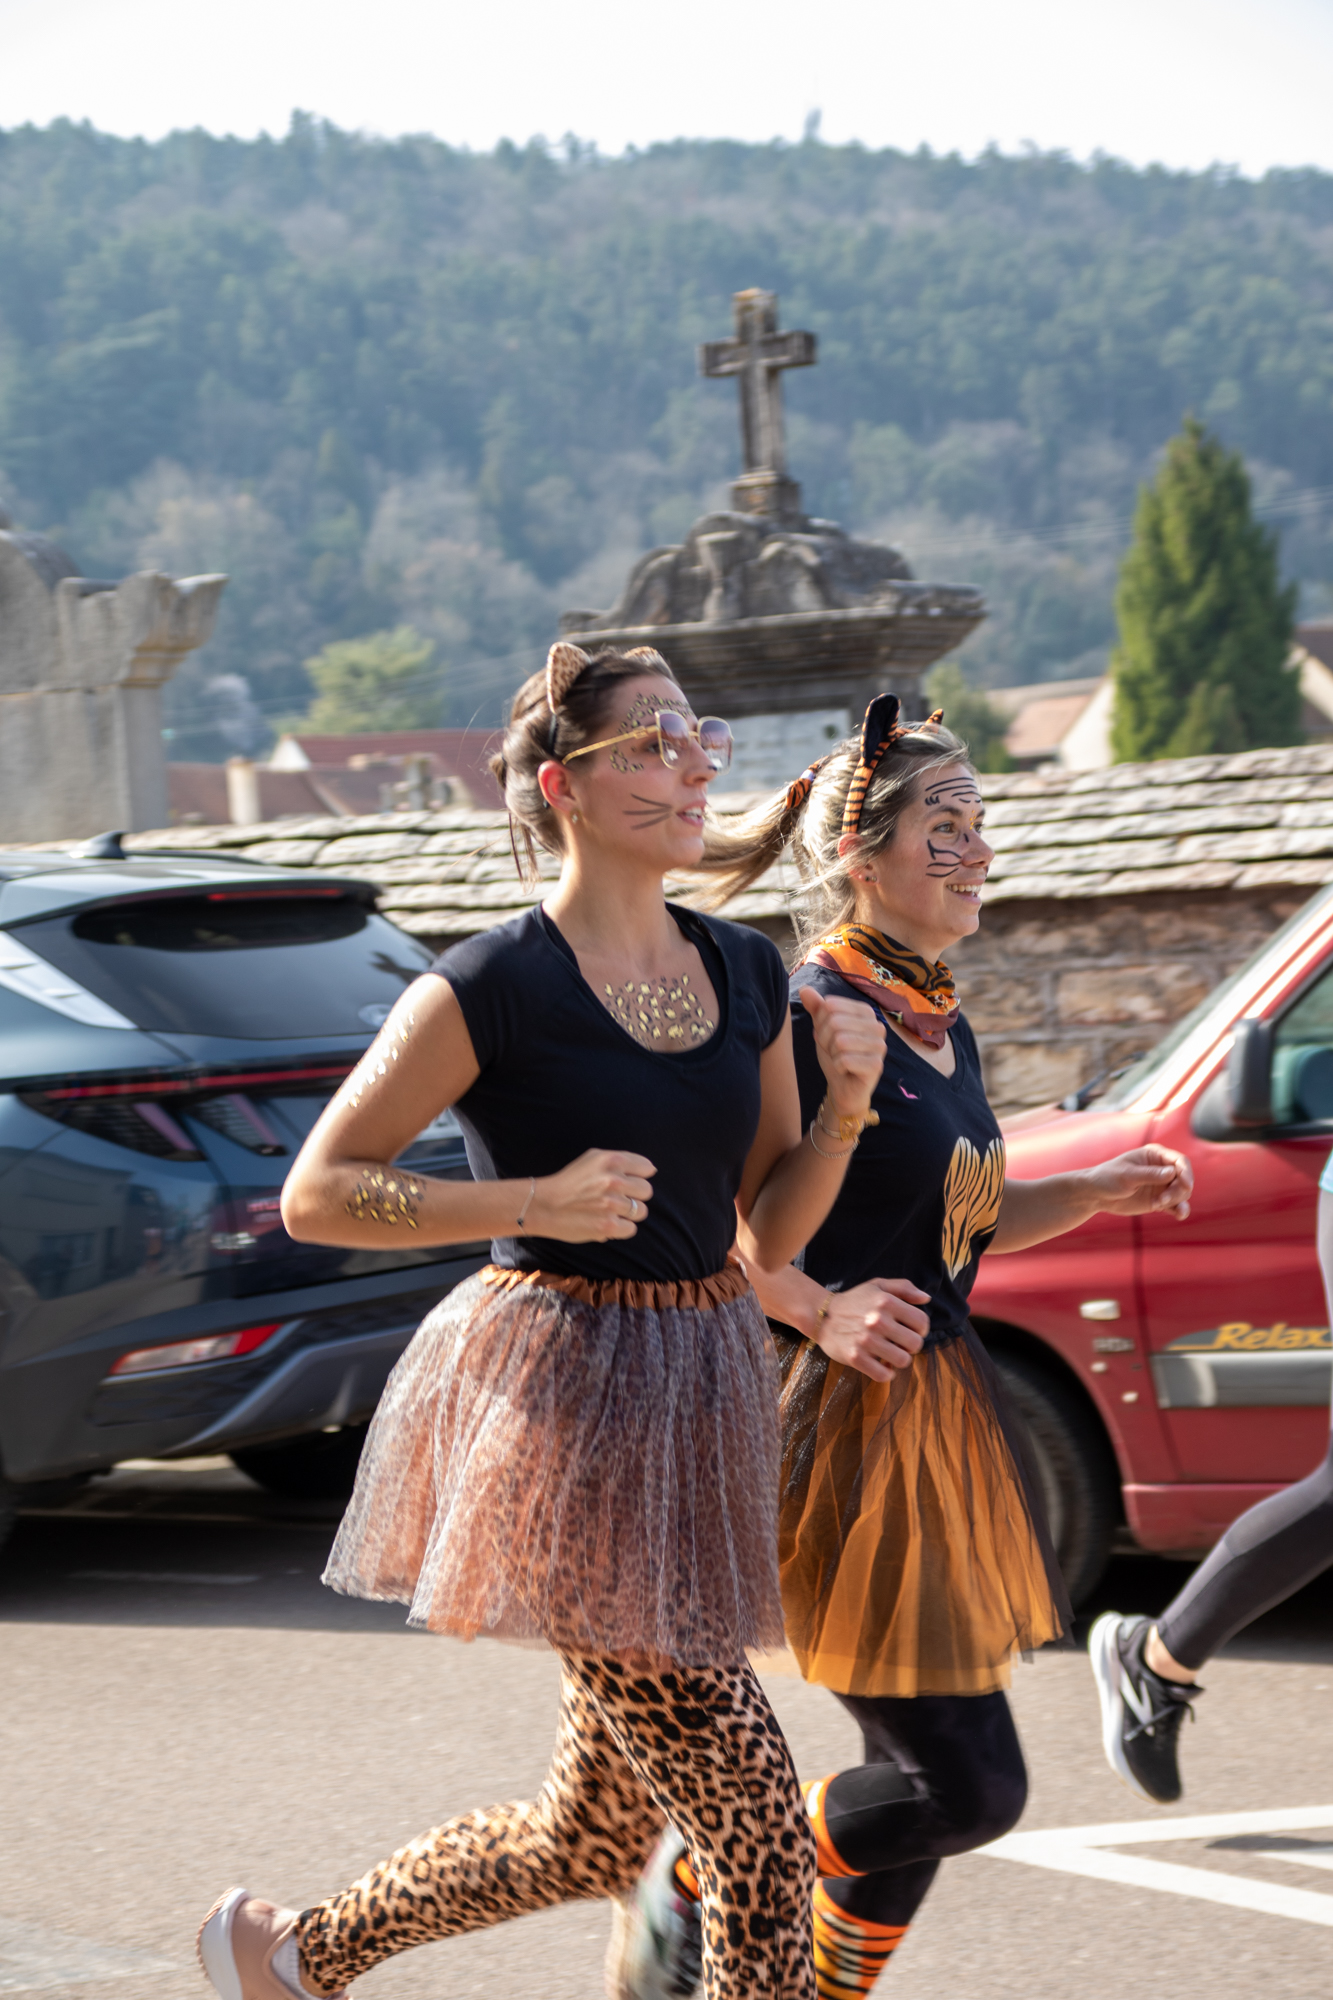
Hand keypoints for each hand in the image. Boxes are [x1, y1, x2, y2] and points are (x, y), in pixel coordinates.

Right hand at [525, 1149, 655, 1241]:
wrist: (544, 1206)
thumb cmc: (569, 1182)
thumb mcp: (592, 1158)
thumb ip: (622, 1161)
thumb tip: (651, 1170)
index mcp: (612, 1160)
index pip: (646, 1168)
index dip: (638, 1177)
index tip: (627, 1183)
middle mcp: (614, 1180)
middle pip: (646, 1191)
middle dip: (634, 1196)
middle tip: (617, 1199)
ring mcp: (612, 1204)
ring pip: (641, 1211)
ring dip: (628, 1214)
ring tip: (610, 1212)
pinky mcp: (608, 1226)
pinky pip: (631, 1229)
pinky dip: (621, 1229)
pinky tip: (607, 1223)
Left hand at [801, 988, 885, 1121]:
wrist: (843, 1087)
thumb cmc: (835, 1054)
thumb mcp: (822, 1029)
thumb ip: (816, 1008)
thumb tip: (804, 989)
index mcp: (865, 1011)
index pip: (830, 1005)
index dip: (820, 1022)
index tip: (826, 1036)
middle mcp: (877, 1025)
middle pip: (835, 1022)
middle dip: (825, 1040)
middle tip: (832, 1051)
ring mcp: (880, 1045)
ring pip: (840, 1041)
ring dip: (832, 1054)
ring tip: (839, 1059)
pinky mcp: (877, 1065)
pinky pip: (845, 1060)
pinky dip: (837, 1067)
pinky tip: (844, 1070)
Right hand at [812, 1278, 929, 1380]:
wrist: (822, 1315)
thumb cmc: (854, 1301)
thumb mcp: (878, 1285)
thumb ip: (904, 1288)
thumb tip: (926, 1298)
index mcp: (886, 1302)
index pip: (922, 1322)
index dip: (921, 1329)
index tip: (911, 1331)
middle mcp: (877, 1320)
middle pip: (915, 1344)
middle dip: (911, 1346)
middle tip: (900, 1343)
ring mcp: (866, 1340)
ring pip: (902, 1361)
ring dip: (899, 1360)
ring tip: (890, 1353)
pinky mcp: (856, 1358)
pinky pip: (884, 1375)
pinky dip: (887, 1373)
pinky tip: (882, 1365)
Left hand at [1085, 1145, 1192, 1221]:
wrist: (1097, 1195)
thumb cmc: (1109, 1178)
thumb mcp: (1127, 1175)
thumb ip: (1150, 1174)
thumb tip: (1173, 1172)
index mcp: (1155, 1155)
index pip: (1180, 1161)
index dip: (1186, 1172)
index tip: (1186, 1185)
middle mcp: (1162, 1169)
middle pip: (1184, 1179)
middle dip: (1178, 1191)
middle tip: (1162, 1200)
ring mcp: (1162, 1185)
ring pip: (1182, 1193)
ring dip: (1175, 1201)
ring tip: (1156, 1205)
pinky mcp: (1160, 1200)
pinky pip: (1176, 1205)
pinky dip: (1180, 1210)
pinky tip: (1179, 1215)